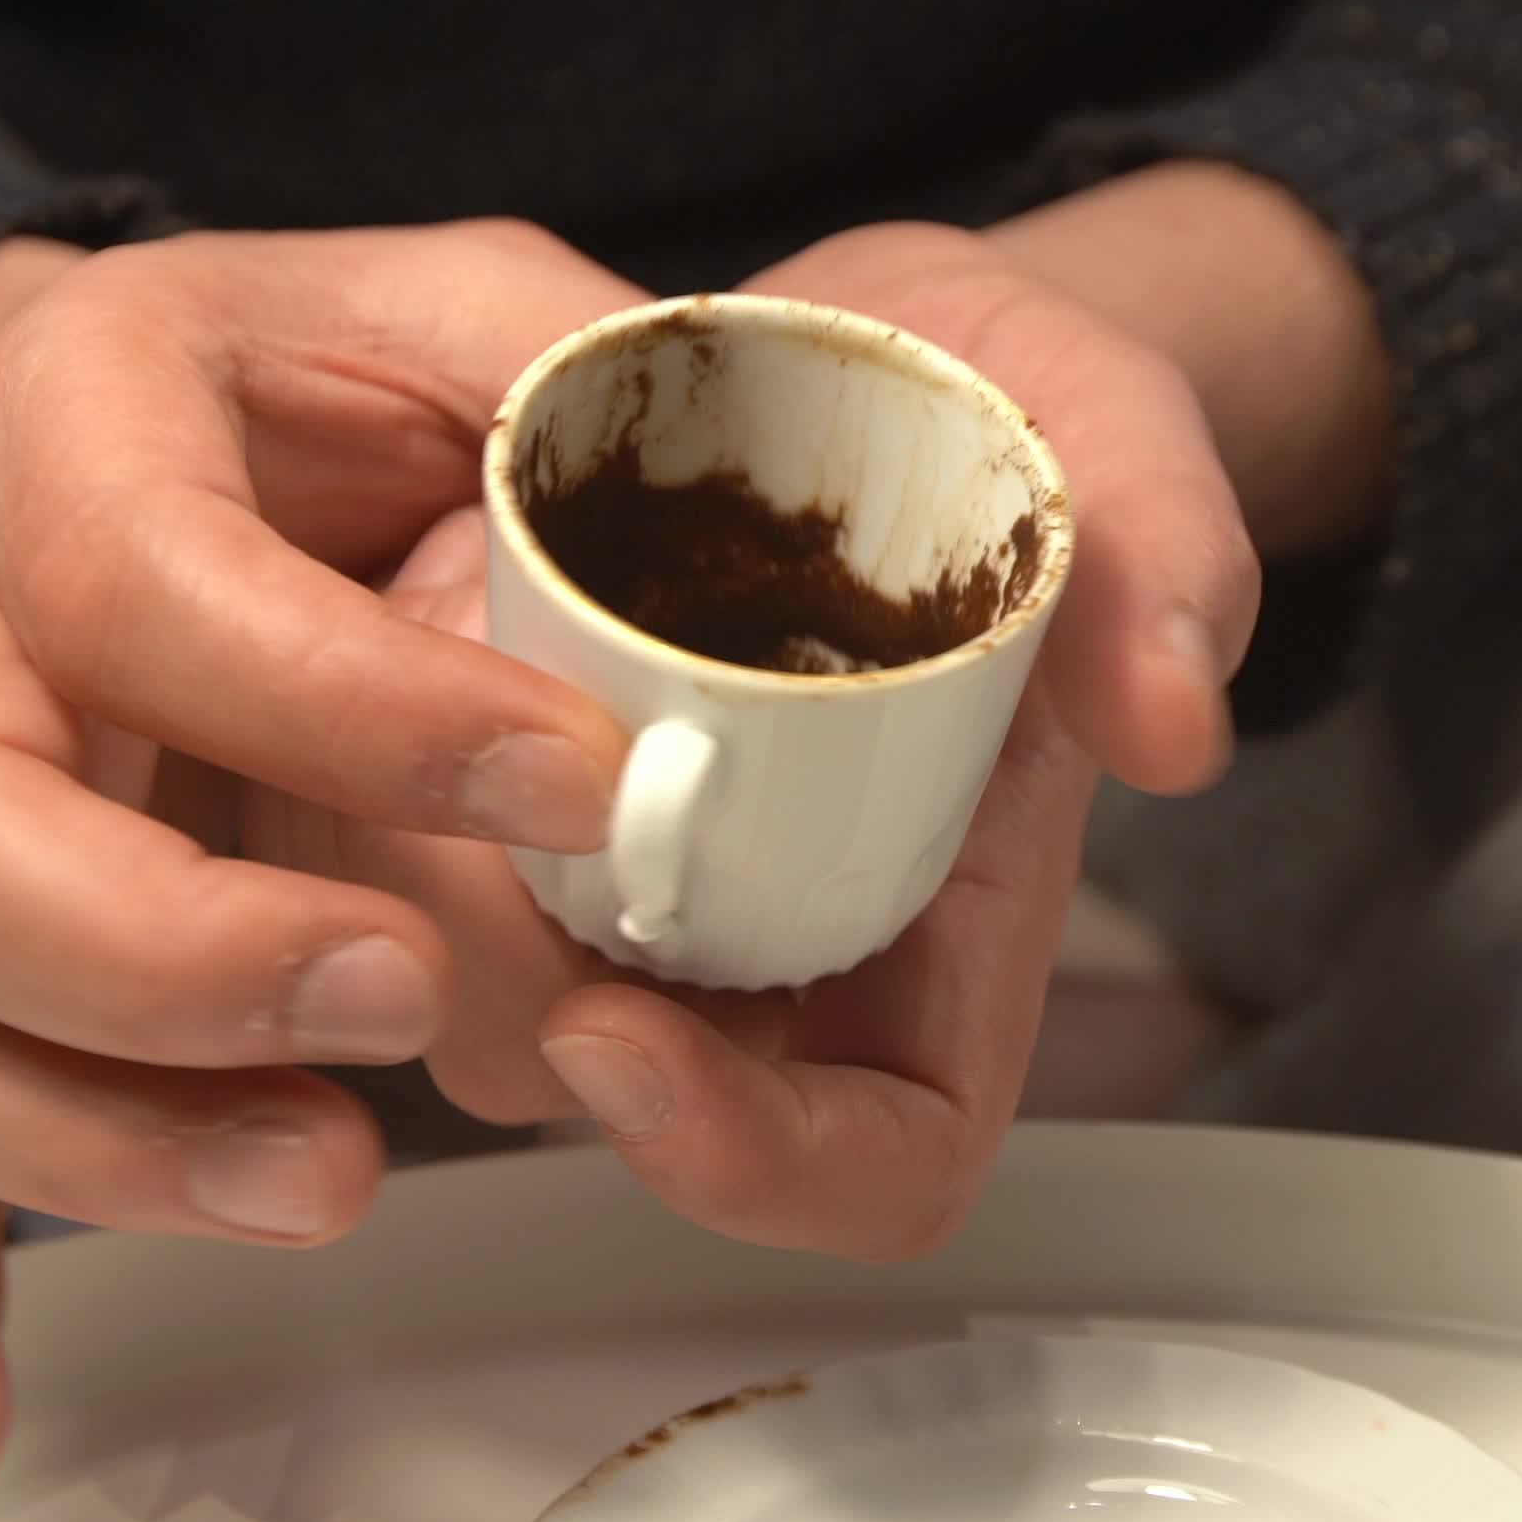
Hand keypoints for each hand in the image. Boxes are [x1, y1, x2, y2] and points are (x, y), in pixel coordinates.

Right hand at [0, 221, 650, 1521]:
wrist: (128, 412)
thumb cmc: (335, 378)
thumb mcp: (483, 307)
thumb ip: (597, 384)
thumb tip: (772, 489)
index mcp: (80, 415)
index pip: (151, 576)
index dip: (355, 701)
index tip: (582, 778)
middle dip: (169, 950)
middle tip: (399, 998)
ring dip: (93, 1134)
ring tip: (333, 1177)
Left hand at [347, 221, 1262, 1253]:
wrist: (859, 351)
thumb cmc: (1004, 430)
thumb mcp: (1117, 446)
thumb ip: (1169, 560)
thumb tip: (1175, 721)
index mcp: (944, 953)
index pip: (869, 1170)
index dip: (743, 1158)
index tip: (612, 1033)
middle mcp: (773, 969)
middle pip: (620, 1103)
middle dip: (510, 996)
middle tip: (436, 823)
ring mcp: (625, 904)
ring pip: (468, 1005)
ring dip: (407, 887)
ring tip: (399, 689)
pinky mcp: (501, 816)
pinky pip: (379, 870)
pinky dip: (346, 787)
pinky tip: (357, 637)